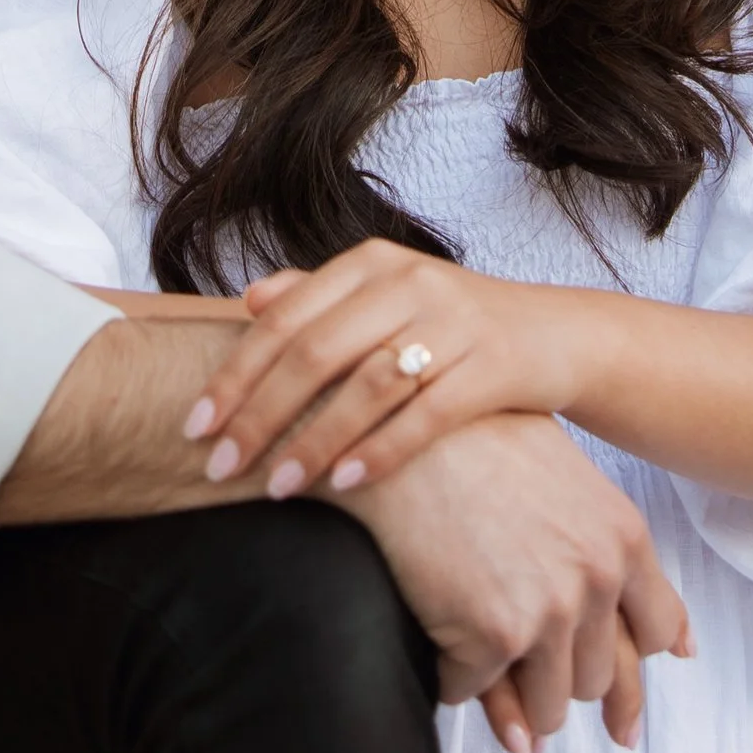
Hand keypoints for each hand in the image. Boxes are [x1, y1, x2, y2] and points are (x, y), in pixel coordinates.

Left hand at [187, 237, 583, 499]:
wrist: (559, 336)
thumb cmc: (455, 325)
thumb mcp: (388, 298)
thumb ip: (321, 297)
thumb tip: (250, 301)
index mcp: (370, 265)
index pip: (282, 320)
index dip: (232, 375)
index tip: (193, 425)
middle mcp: (408, 283)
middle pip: (314, 353)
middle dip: (258, 415)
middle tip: (217, 467)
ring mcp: (453, 323)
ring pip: (365, 385)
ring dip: (313, 441)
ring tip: (275, 487)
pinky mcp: (492, 366)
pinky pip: (426, 414)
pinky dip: (381, 450)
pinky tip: (346, 485)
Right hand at [337, 414, 689, 752]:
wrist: (405, 423)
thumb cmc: (474, 435)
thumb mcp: (567, 477)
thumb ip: (612, 549)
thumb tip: (678, 647)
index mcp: (623, 539)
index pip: (655, 632)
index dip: (631, 668)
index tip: (618, 704)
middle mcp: (596, 580)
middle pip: (596, 681)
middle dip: (557, 681)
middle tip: (520, 670)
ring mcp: (547, 612)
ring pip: (545, 708)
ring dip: (512, 700)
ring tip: (483, 670)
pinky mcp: (491, 635)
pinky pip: (471, 691)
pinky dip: (451, 677)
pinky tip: (436, 643)